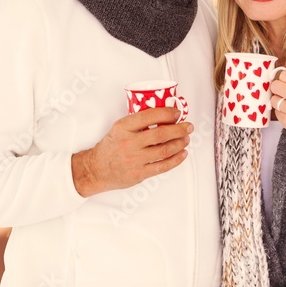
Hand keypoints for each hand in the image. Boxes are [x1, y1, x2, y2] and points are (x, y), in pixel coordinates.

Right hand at [72, 108, 191, 196]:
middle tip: (188, 126)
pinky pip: (162, 166)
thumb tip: (164, 116)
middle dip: (178, 129)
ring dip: (179, 143)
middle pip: (160, 134)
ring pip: (164, 151)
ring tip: (186, 139)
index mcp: (123, 127)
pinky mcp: (139, 173)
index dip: (166, 113)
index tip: (177, 113)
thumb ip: (137, 122)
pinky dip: (176, 159)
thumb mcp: (119, 128)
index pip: (148, 116)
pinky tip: (182, 153)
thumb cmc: (111, 147)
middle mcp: (128, 143)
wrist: (97, 169)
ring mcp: (134, 159)